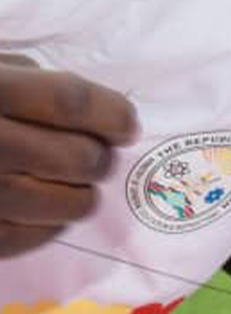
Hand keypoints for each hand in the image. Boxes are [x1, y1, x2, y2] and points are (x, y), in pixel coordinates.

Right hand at [0, 54, 137, 256]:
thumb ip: (21, 76)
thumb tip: (88, 109)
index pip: (69, 102)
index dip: (112, 113)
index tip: (126, 124)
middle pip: (77, 158)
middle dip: (99, 156)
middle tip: (96, 153)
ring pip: (67, 205)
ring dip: (83, 194)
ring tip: (73, 182)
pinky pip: (30, 238)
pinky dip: (50, 225)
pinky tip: (44, 210)